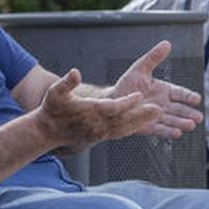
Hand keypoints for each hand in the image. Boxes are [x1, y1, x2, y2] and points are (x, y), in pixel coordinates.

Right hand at [35, 67, 162, 146]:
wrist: (48, 132)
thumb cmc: (52, 110)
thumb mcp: (55, 93)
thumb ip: (66, 83)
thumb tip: (74, 72)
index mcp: (89, 112)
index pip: (112, 108)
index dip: (126, 102)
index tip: (139, 96)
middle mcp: (97, 124)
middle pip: (124, 119)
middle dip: (142, 114)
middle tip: (159, 109)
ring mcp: (100, 132)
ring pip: (126, 127)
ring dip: (142, 121)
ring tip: (159, 115)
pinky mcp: (101, 136)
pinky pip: (121, 133)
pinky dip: (134, 128)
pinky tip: (145, 124)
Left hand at [107, 41, 203, 138]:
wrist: (113, 100)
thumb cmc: (127, 84)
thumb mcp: (140, 68)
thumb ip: (154, 57)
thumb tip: (166, 44)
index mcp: (164, 90)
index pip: (180, 93)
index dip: (188, 96)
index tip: (197, 99)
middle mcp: (163, 104)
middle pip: (180, 109)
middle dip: (189, 113)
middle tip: (199, 117)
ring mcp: (156, 116)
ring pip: (173, 120)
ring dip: (182, 123)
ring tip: (191, 126)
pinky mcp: (148, 126)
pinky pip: (160, 129)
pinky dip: (169, 132)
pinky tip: (177, 133)